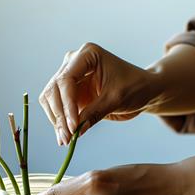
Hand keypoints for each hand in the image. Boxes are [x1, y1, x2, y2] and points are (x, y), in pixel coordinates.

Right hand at [39, 42, 160, 144]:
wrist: (144, 90)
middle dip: (59, 115)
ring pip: (50, 99)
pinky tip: (66, 137)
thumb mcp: (116, 99)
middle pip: (54, 89)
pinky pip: (58, 108)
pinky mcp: (71, 93)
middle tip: (67, 137)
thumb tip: (75, 131)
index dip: (67, 104)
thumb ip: (94, 113)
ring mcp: (70, 77)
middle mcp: (74, 62)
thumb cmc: (135, 87)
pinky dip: (60, 122)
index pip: (66, 79)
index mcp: (87, 55)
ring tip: (66, 140)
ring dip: (56, 120)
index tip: (73, 126)